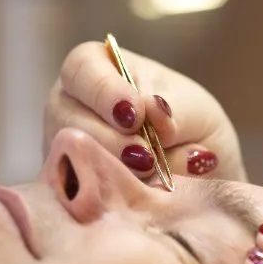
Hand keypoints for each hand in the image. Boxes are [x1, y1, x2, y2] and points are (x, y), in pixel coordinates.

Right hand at [45, 42, 246, 182]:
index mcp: (100, 68)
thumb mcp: (195, 112)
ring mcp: (63, 145)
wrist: (199, 174)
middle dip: (108, 139)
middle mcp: (70, 104)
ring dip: (111, 168)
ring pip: (68, 155)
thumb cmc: (190, 128)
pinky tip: (142, 196)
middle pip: (65, 114)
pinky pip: (76, 190)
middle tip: (146, 158)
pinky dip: (110, 194)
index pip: (81, 67)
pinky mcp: (68, 184)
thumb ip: (175, 111)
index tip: (136, 116)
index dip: (104, 91)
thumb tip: (153, 109)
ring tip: (153, 176)